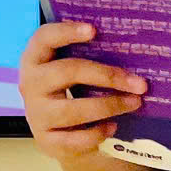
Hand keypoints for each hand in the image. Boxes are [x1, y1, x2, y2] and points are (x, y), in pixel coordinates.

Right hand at [17, 21, 145, 161]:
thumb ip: (88, 57)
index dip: (66, 31)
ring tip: (135, 103)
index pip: (43, 38)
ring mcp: (36, 114)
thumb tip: (132, 48)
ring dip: (109, 105)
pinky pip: (74, 138)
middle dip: (107, 75)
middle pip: (66, 71)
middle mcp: (30, 85)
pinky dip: (97, 133)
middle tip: (140, 83)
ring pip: (73, 109)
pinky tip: (113, 127)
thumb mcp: (71, 72)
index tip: (94, 30)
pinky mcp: (46, 140)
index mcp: (34, 60)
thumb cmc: (72, 92)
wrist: (60, 136)